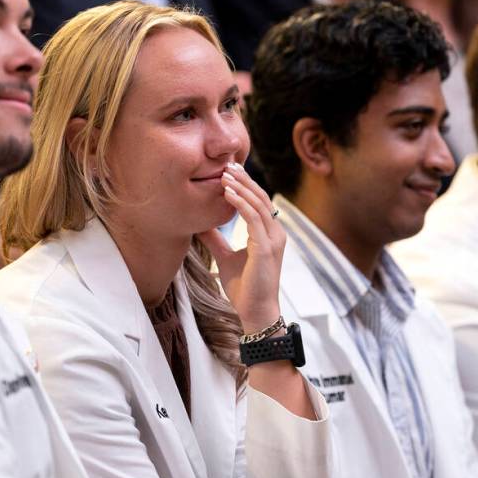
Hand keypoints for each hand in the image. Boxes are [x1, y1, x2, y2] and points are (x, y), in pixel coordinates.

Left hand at [197, 162, 284, 332]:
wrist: (254, 312)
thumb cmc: (244, 288)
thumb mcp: (226, 257)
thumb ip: (216, 240)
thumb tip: (201, 224)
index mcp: (269, 234)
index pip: (259, 202)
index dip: (246, 185)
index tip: (230, 171)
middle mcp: (276, 233)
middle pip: (261, 198)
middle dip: (245, 180)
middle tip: (228, 164)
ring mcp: (273, 240)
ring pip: (259, 204)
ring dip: (242, 187)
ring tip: (225, 174)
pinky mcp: (266, 249)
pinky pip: (254, 219)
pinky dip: (241, 204)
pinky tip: (227, 193)